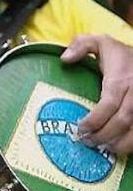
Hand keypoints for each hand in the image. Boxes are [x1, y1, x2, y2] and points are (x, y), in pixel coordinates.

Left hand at [61, 34, 132, 153]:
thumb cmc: (120, 54)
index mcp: (120, 80)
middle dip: (102, 136)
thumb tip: (64, 59)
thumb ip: (81, 45)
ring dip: (118, 144)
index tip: (80, 128)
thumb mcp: (100, 42)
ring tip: (102, 148)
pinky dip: (130, 144)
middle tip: (86, 141)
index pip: (109, 104)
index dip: (94, 120)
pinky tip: (117, 147)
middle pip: (121, 122)